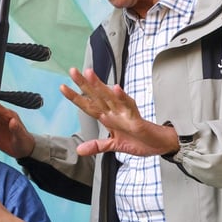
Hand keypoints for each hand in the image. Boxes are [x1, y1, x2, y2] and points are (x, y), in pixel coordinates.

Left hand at [60, 67, 178, 156]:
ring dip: (100, 86)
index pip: (89, 105)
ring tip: (89, 74)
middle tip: (72, 71)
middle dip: (84, 84)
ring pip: (110, 97)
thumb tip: (80, 150)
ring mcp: (125, 114)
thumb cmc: (139, 140)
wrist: (159, 145)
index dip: (76, 97)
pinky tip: (115, 89)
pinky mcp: (136, 118)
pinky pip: (129, 106)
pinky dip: (122, 98)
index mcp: (108, 117)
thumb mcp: (114, 145)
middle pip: (97, 96)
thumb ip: (98, 145)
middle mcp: (115, 112)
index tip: (63, 87)